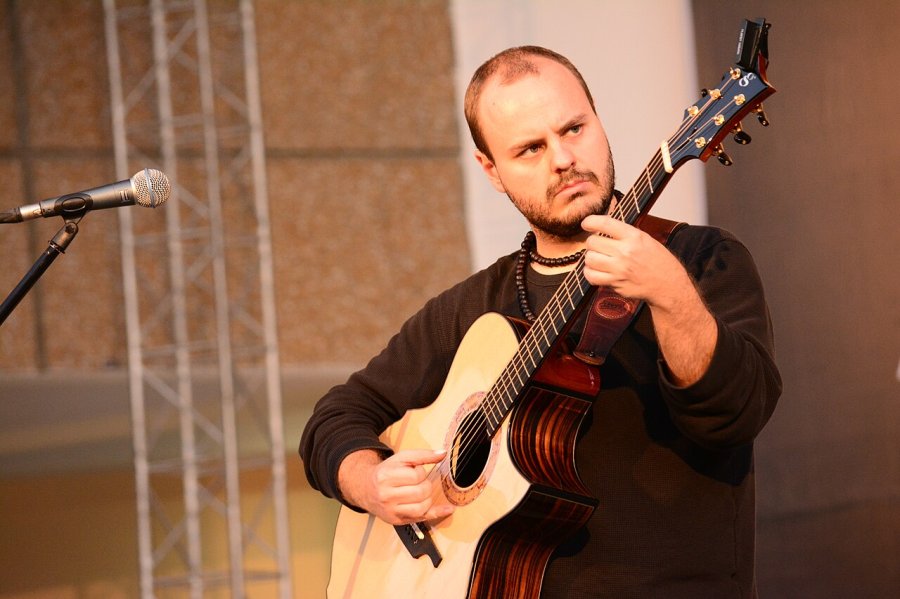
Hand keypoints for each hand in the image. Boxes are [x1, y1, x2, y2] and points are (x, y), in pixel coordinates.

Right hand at [338, 448, 454, 524]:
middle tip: (418, 482)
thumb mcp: (401, 459)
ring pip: (422, 507)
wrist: (367, 488)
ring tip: (421, 492)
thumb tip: (443, 453)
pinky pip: (421, 518)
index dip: (420, 472)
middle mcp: (386, 496)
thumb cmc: (387, 472)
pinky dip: (437, 513)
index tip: (415, 471)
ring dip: (428, 498)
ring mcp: (391, 510)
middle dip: (425, 485)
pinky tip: (448, 509)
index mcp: (386, 477)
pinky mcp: (396, 521)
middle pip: (420, 492)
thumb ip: (422, 455)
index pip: (415, 476)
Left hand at [580, 214, 687, 307]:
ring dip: (591, 258)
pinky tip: (596, 270)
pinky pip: (591, 276)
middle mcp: (625, 252)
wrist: (667, 284)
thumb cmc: (658, 261)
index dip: (591, 221)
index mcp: (634, 237)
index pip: (605, 223)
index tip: (586, 224)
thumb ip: (624, 233)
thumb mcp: (645, 239)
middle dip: (593, 243)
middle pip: (592, 242)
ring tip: (599, 258)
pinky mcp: (615, 283)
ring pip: (589, 259)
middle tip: (599, 246)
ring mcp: (619, 269)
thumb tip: (601, 227)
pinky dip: (590, 272)